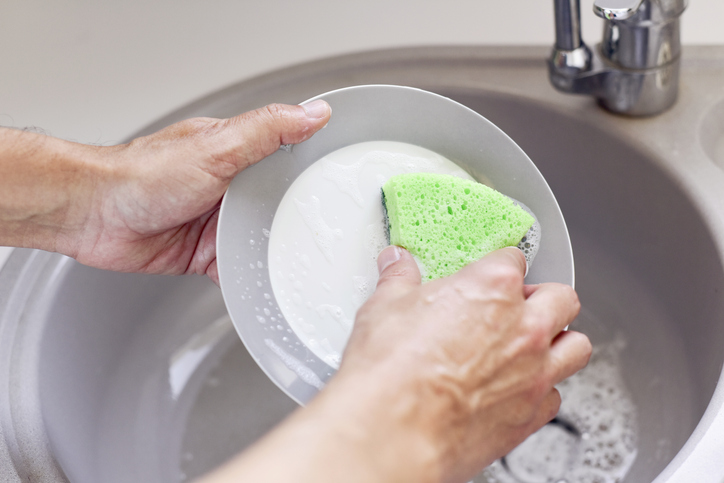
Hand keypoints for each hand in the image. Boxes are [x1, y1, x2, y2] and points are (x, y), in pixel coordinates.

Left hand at [71, 101, 330, 282]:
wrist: (95, 218)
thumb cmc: (142, 177)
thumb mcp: (215, 148)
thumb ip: (266, 132)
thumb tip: (313, 113)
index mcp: (238, 152)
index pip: (290, 157)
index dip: (317, 168)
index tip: (347, 181)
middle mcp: (232, 186)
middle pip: (282, 204)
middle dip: (303, 219)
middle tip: (333, 235)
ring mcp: (219, 221)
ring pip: (263, 238)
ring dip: (278, 251)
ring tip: (307, 264)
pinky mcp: (207, 252)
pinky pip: (240, 267)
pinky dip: (253, 276)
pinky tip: (269, 284)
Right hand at [336, 246, 590, 481]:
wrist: (396, 429)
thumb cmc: (393, 370)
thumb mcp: (385, 308)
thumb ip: (398, 280)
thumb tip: (397, 266)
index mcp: (493, 288)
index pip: (513, 260)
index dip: (498, 266)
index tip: (487, 275)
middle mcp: (525, 327)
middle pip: (561, 299)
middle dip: (543, 299)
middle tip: (518, 307)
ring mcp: (535, 372)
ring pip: (576, 346)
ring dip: (559, 342)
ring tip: (534, 346)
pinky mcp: (531, 414)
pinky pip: (556, 396)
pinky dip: (542, 390)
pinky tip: (517, 390)